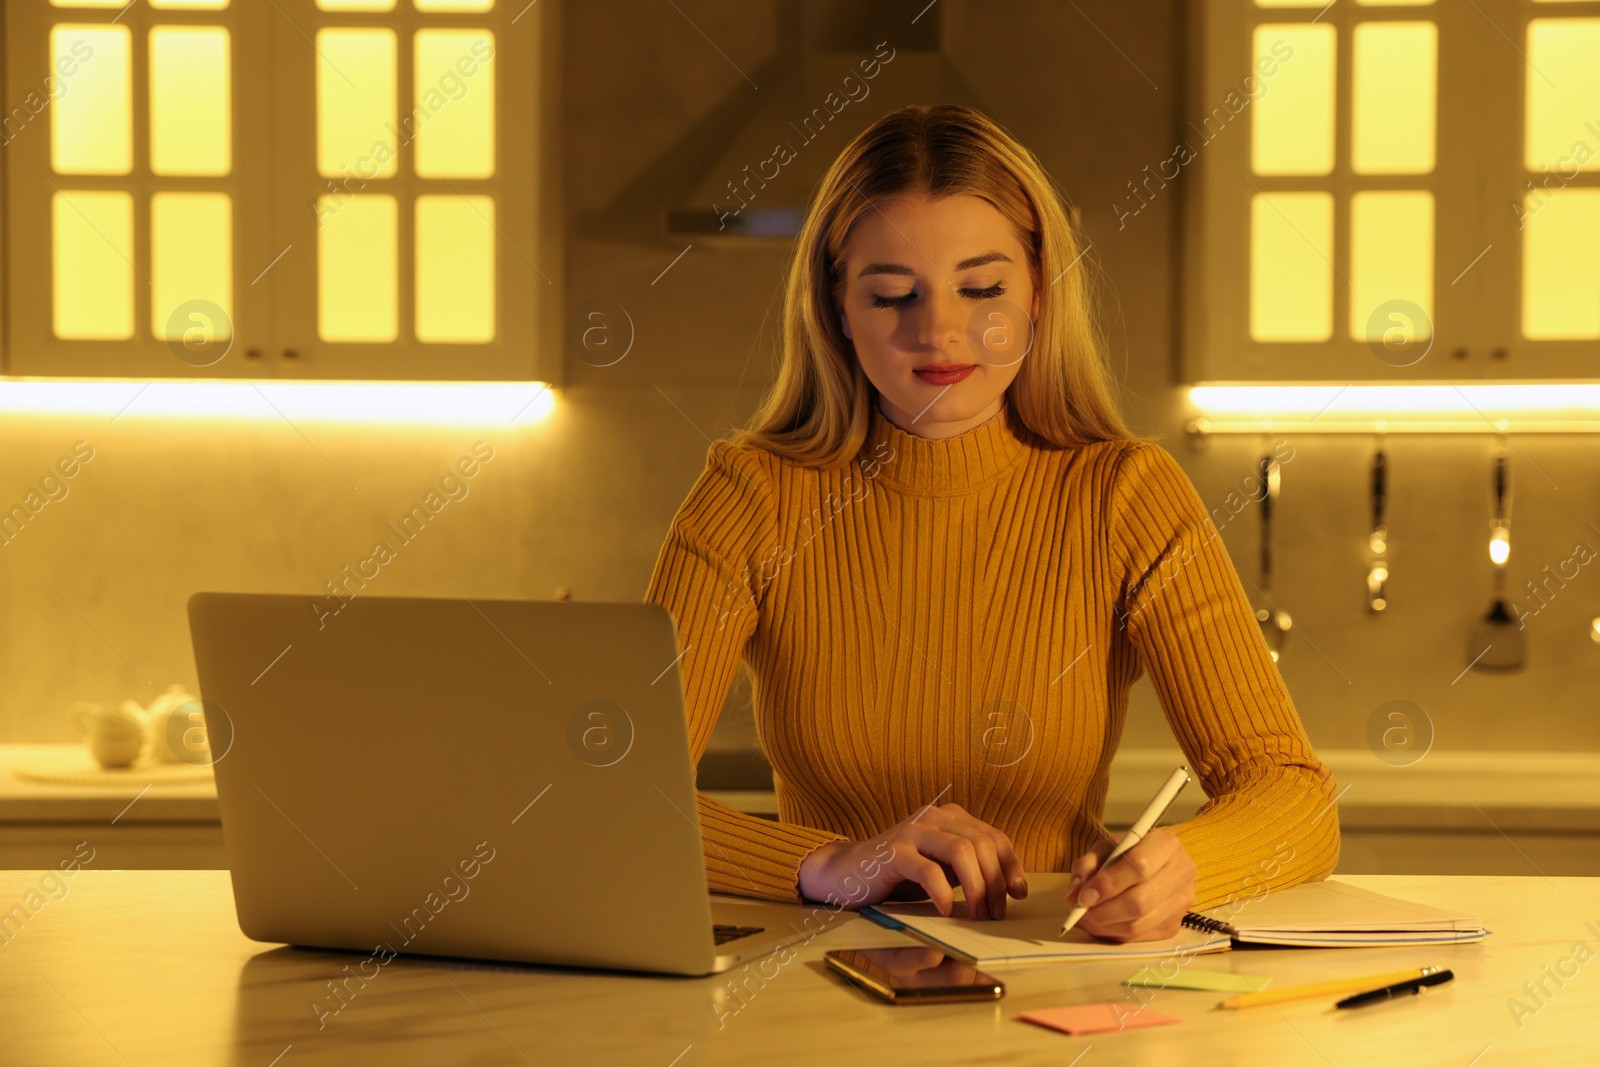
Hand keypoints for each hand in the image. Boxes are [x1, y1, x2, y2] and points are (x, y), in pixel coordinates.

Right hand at [797, 803, 1027, 919]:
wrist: (849, 873)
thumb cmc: (900, 875)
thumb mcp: (943, 869)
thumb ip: (971, 869)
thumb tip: (1010, 889)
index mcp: (950, 817)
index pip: (995, 836)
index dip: (1011, 866)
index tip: (1018, 894)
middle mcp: (934, 816)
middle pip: (982, 845)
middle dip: (995, 883)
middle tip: (994, 914)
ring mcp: (913, 831)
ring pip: (962, 852)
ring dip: (976, 888)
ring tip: (976, 914)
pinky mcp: (893, 851)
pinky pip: (929, 870)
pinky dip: (943, 893)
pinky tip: (945, 911)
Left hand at [1065, 828, 1195, 941]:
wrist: (1155, 862)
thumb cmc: (1128, 852)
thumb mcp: (1105, 848)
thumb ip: (1087, 865)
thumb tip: (1075, 894)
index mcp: (1166, 844)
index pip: (1139, 867)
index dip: (1108, 884)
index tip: (1084, 896)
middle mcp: (1181, 873)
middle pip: (1140, 902)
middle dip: (1103, 911)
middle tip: (1080, 912)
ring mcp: (1182, 902)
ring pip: (1139, 924)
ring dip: (1105, 926)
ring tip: (1085, 919)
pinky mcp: (1175, 924)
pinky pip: (1140, 937)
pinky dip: (1115, 934)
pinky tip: (1101, 925)